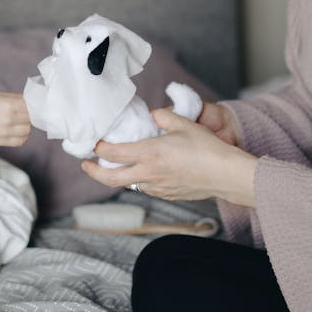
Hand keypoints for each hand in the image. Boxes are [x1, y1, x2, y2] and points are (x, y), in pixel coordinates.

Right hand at [0, 92, 30, 146]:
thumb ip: (17, 97)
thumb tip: (32, 100)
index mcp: (8, 106)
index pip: (31, 107)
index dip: (33, 106)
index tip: (32, 105)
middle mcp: (8, 120)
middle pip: (30, 119)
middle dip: (29, 115)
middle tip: (24, 113)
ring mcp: (5, 132)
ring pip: (28, 130)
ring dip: (26, 126)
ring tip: (20, 122)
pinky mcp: (2, 141)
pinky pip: (20, 141)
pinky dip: (23, 136)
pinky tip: (18, 131)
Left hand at [80, 108, 255, 205]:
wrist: (225, 174)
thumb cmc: (207, 148)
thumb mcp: (184, 124)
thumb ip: (164, 117)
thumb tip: (154, 116)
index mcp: (150, 153)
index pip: (113, 153)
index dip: (99, 148)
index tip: (95, 143)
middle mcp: (149, 173)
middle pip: (111, 178)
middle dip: (94, 172)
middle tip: (86, 165)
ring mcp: (158, 187)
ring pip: (130, 184)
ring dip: (120, 176)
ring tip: (118, 166)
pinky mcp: (168, 195)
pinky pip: (147, 188)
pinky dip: (140, 180)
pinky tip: (145, 172)